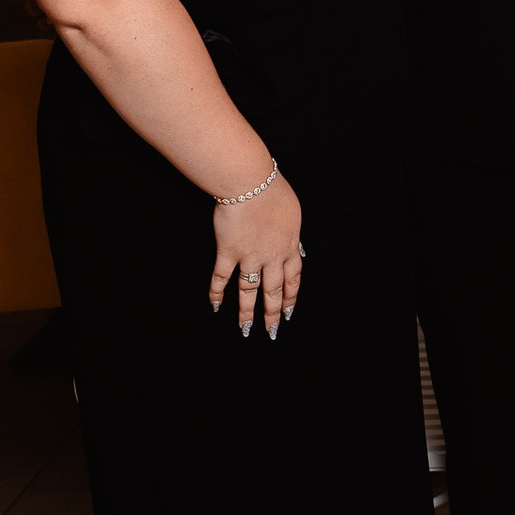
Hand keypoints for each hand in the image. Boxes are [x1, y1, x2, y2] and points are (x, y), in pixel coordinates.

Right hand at [208, 174, 302, 337]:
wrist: (251, 183)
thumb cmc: (273, 190)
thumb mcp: (293, 212)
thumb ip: (292, 232)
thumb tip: (298, 246)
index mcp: (290, 245)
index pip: (294, 277)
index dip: (292, 296)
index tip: (290, 310)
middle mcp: (272, 256)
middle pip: (274, 290)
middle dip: (273, 312)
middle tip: (273, 330)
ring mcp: (249, 256)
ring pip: (249, 291)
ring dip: (247, 312)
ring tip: (246, 330)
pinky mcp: (228, 252)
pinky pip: (221, 278)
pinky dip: (217, 293)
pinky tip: (216, 307)